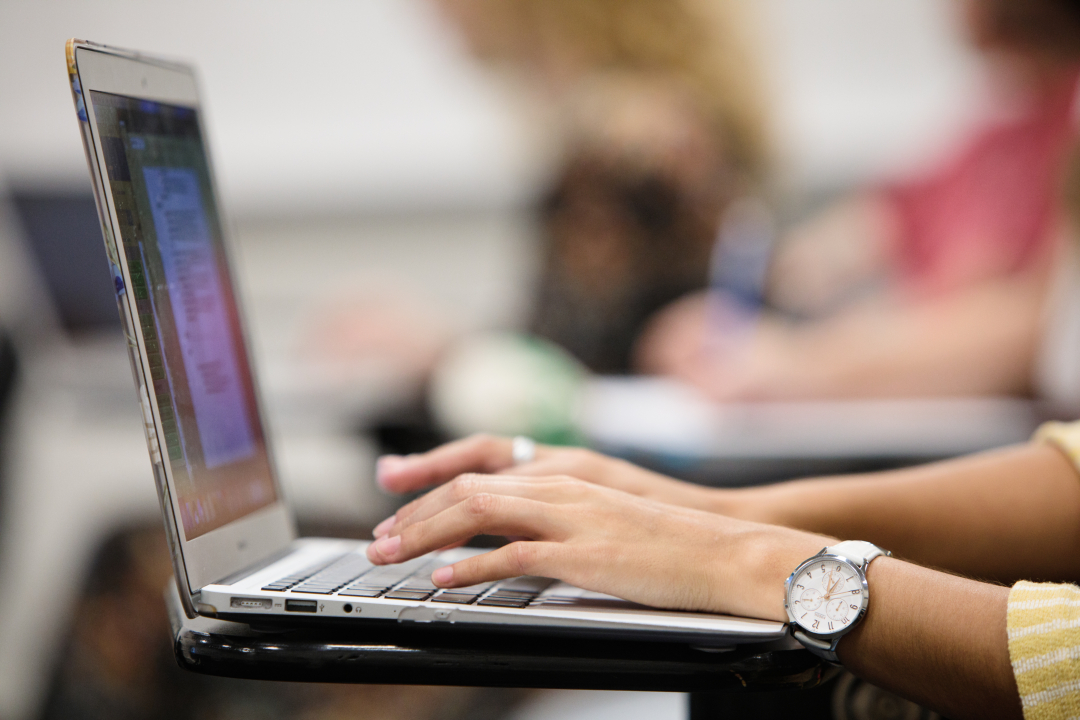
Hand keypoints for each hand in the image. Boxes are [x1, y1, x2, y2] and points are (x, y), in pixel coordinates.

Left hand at [367, 472, 830, 619]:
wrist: (727, 549)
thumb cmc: (673, 540)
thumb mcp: (607, 516)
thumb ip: (562, 518)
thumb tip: (520, 539)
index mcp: (567, 475)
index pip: (482, 470)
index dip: (432, 485)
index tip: (397, 505)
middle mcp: (562, 487)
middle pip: (469, 488)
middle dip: (414, 512)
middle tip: (378, 539)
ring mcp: (572, 518)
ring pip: (479, 513)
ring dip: (426, 534)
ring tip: (390, 554)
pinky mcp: (585, 554)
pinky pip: (514, 557)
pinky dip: (471, 569)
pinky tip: (444, 582)